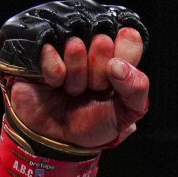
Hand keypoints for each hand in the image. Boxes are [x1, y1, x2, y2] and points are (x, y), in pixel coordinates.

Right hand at [0, 0, 150, 153]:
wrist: (55, 139)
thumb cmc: (92, 124)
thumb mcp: (125, 114)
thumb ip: (136, 89)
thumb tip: (118, 65)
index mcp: (117, 57)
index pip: (130, 38)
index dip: (124, 54)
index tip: (116, 71)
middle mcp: (92, 47)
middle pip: (103, 42)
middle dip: (98, 73)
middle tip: (92, 88)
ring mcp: (65, 47)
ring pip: (77, 46)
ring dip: (75, 76)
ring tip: (72, 90)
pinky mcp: (40, 52)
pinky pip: (50, 52)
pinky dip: (55, 73)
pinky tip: (54, 83)